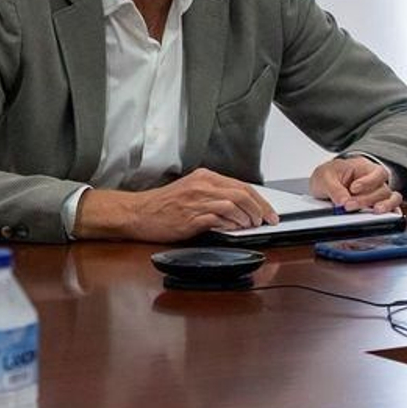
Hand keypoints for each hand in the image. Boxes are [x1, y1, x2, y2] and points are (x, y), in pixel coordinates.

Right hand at [75, 168, 278, 241]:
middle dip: (260, 209)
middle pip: (242, 194)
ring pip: (234, 205)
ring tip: (252, 226)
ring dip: (248, 218)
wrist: (137, 213)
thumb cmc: (161, 206)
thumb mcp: (189, 191)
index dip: (260, 200)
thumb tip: (238, 209)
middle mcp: (202, 186)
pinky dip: (232, 225)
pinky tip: (235, 230)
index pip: (242, 186)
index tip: (269, 212)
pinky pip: (219, 219)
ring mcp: (197, 201)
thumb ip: (213, 196)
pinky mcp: (191, 217)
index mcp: (204, 177)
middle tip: (267, 221)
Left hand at [310, 156, 402, 213]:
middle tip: (348, 205)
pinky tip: (386, 218)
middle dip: (366, 199)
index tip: (353, 188)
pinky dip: (391, 213)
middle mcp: (375, 181)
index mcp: (364, 168)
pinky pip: (392, 209)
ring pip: (391, 198)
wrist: (325, 183)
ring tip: (374, 211)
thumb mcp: (324, 178)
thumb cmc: (329, 176)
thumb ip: (334, 189)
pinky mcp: (377, 206)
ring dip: (384, 206)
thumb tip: (343, 201)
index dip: (367, 182)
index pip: (377, 173)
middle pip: (382, 189)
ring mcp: (378, 194)